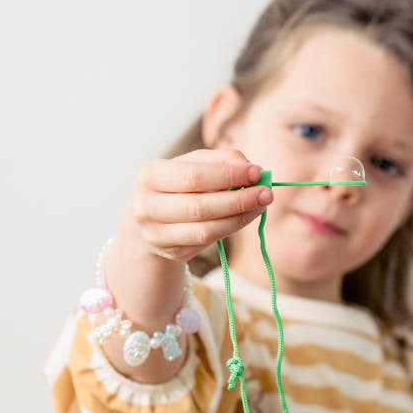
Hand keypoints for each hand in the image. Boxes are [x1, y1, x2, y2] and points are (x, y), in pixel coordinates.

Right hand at [130, 148, 273, 262]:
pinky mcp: (171, 252)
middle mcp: (146, 207)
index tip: (257, 172)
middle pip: (200, 206)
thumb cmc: (178, 183)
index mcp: (150, 176)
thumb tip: (249, 167)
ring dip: (240, 217)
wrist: (152, 217)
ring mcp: (156, 234)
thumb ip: (220, 160)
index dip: (228, 176)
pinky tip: (246, 216)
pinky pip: (208, 242)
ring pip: (206, 229)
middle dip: (239, 199)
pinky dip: (232, 228)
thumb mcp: (193, 164)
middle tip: (266, 193)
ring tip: (261, 205)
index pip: (194, 177)